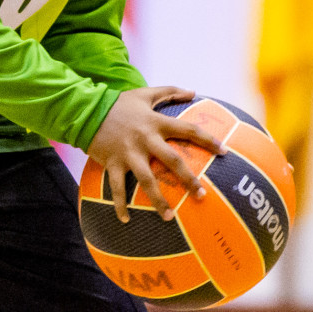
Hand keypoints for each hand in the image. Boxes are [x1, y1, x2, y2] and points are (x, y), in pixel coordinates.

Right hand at [86, 85, 229, 223]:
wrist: (87, 110)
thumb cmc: (119, 103)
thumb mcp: (144, 93)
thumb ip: (170, 91)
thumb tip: (193, 91)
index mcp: (156, 122)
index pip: (188, 130)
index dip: (207, 139)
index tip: (224, 152)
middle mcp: (145, 139)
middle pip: (172, 161)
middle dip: (188, 179)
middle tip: (201, 196)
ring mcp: (129, 153)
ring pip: (147, 180)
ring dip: (158, 200)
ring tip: (169, 217)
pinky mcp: (112, 163)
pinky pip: (117, 188)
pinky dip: (120, 205)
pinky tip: (126, 220)